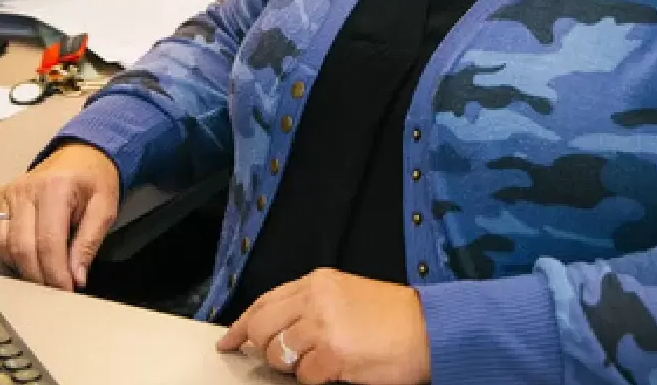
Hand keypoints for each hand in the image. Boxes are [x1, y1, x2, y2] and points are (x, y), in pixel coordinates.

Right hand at [0, 142, 119, 291]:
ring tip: (37, 270)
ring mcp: (5, 193)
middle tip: (53, 288)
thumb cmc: (94, 181)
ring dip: (15, 264)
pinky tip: (6, 250)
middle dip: (37, 276)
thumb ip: (89, 243)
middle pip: (20, 247)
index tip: (65, 290)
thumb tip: (76, 278)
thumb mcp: (105, 208)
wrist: (82, 155)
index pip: (48, 243)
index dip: (55, 273)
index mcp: (54, 189)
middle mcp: (24, 190)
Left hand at [216, 268, 430, 384]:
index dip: (242, 325)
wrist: (427, 330)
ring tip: (319, 363)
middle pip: (263, 328)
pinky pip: (303, 377)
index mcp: (318, 281)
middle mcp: (315, 299)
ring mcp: (322, 326)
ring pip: (278, 355)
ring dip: (292, 367)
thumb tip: (275, 331)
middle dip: (264, 350)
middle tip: (280, 361)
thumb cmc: (393, 317)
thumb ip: (310, 306)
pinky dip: (314, 380)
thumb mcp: (346, 295)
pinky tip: (334, 371)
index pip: (265, 301)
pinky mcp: (332, 355)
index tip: (229, 340)